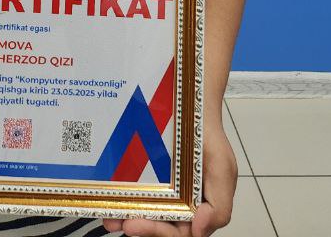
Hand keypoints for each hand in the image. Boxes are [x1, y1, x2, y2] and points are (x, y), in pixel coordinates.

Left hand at [101, 121, 236, 236]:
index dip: (159, 232)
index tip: (139, 225)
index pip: (179, 233)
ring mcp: (159, 191)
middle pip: (159, 225)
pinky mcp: (144, 177)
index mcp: (197, 209)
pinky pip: (131, 191)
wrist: (190, 105)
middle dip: (141, 227)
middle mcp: (177, 204)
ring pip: (142, 212)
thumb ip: (220, 204)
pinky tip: (107, 200)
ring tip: (111, 219)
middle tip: (125, 224)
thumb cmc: (209, 138)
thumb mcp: (223, 169)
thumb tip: (200, 230)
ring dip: (125, 218)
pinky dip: (119, 199)